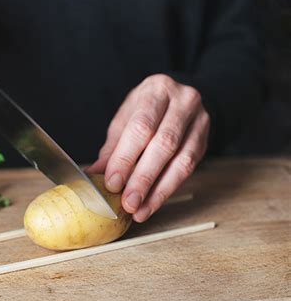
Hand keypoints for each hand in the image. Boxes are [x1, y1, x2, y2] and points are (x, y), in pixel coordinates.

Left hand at [86, 74, 209, 221]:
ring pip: (181, 161)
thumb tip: (93, 174)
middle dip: (143, 178)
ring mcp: (200, 120)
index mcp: (157, 90)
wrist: (178, 99)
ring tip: (140, 210)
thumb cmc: (146, 109)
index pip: (141, 127)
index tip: (112, 183)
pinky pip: (189, 169)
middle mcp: (183, 101)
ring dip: (158, 190)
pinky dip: (168, 189)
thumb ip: (112, 147)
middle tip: (128, 202)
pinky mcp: (205, 140)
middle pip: (164, 144)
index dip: (126, 157)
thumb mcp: (125, 120)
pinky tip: (153, 203)